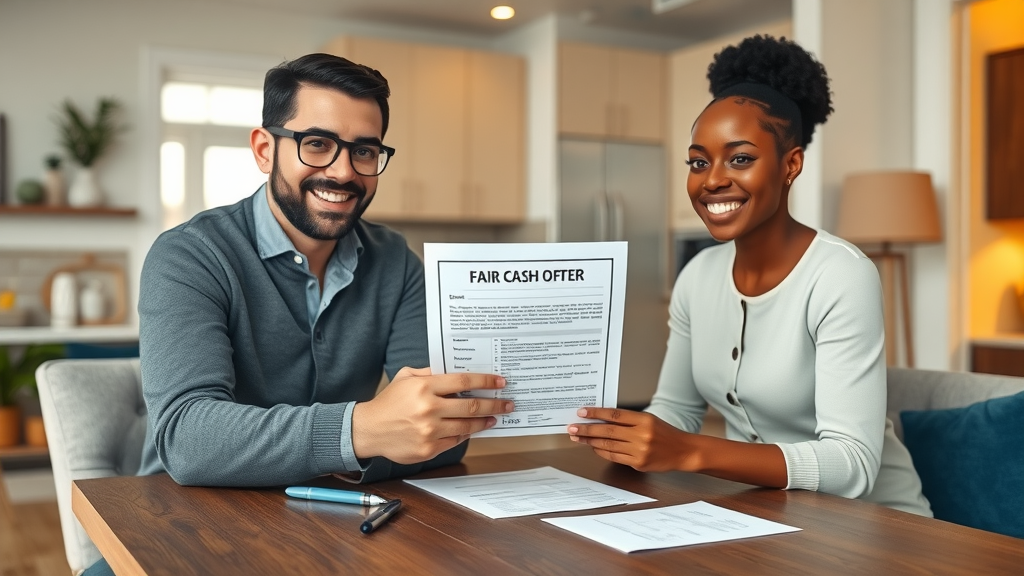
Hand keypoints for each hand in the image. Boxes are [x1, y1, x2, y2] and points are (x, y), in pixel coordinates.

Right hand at [352, 367, 513, 463]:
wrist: (369, 430)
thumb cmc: (388, 402)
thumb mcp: (405, 377)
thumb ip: (430, 373)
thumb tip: (456, 373)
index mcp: (424, 387)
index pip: (463, 381)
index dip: (485, 381)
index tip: (500, 382)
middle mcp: (429, 409)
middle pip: (471, 406)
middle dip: (494, 404)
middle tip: (507, 403)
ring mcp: (429, 431)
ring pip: (467, 426)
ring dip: (484, 422)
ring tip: (494, 417)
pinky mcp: (428, 449)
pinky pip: (455, 441)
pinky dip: (466, 435)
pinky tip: (472, 430)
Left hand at [568, 407, 694, 471]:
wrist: (684, 452)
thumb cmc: (664, 433)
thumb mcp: (649, 420)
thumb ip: (627, 420)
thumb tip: (600, 419)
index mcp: (644, 420)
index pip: (615, 414)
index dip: (596, 413)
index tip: (581, 412)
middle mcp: (642, 435)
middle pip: (608, 431)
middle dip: (587, 429)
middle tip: (572, 427)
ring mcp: (640, 451)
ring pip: (608, 445)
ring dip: (590, 441)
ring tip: (577, 437)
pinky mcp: (639, 464)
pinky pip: (615, 457)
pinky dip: (601, 452)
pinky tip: (592, 447)